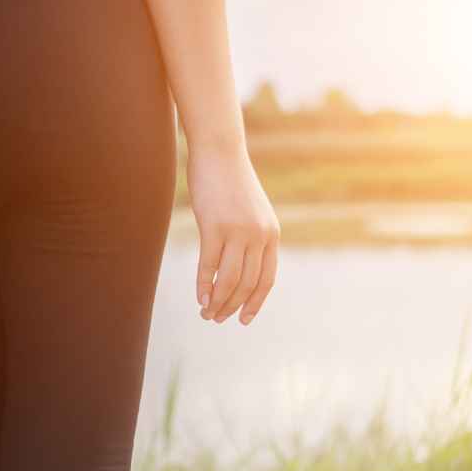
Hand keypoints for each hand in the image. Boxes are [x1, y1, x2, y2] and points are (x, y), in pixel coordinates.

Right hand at [189, 144, 279, 324]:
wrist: (219, 151)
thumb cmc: (230, 182)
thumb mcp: (250, 212)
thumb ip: (252, 237)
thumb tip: (241, 267)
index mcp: (272, 234)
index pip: (267, 279)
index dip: (255, 303)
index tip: (244, 319)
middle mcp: (259, 235)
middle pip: (247, 284)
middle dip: (232, 307)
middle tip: (217, 319)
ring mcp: (238, 231)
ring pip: (229, 280)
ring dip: (218, 302)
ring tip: (206, 314)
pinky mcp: (214, 226)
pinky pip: (209, 266)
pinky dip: (204, 286)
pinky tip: (199, 298)